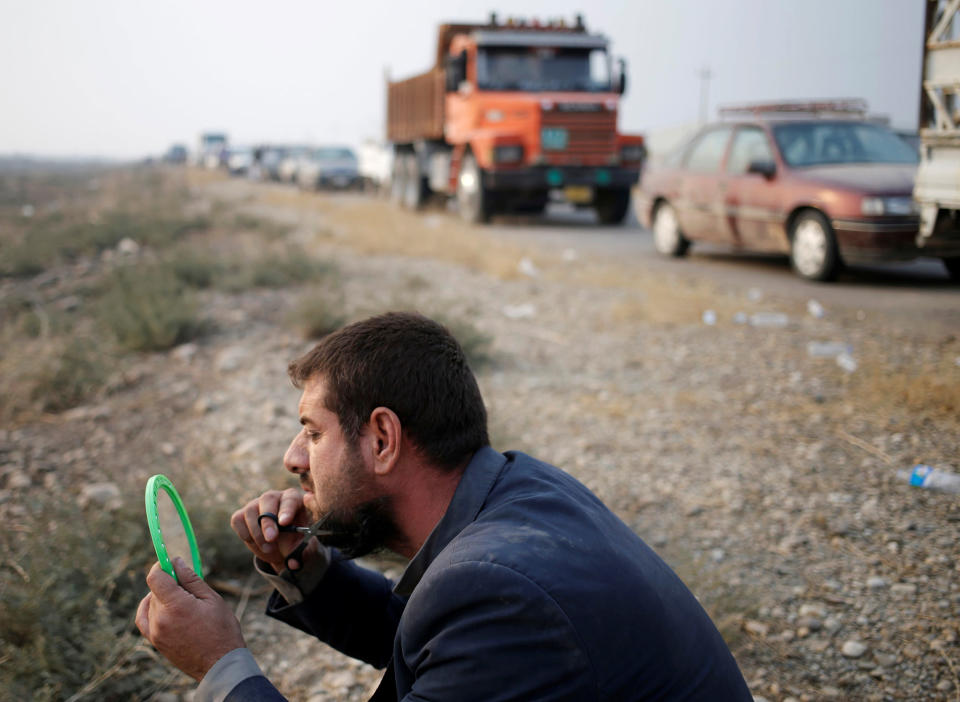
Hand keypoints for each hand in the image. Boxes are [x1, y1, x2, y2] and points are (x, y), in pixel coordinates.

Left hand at [135, 557, 244, 680]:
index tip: (170, 562)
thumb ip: (191, 579)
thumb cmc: (222, 630)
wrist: (220, 663)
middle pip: (155, 590)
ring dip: (162, 596)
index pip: (155, 577)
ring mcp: (155, 632)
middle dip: (168, 582)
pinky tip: (158, 605)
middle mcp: (161, 619)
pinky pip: (143, 619)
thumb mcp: (212, 599)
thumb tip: (177, 562)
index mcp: (176, 606)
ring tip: (181, 599)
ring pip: (151, 603)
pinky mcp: (155, 642)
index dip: (161, 565)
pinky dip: (147, 608)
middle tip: (185, 582)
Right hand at [231, 488, 318, 572]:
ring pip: (251, 511)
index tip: (284, 523)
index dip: (287, 509)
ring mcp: (257, 503)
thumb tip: (294, 564)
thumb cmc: (295, 541)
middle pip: (268, 499)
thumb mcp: (303, 547)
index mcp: (294, 500)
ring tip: (268, 549)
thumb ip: (301, 553)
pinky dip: (244, 533)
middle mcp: (275, 497)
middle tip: (272, 539)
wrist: (282, 546)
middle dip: (268, 521)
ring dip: (257, 533)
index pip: (290, 499)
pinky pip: (237, 519)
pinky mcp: (242, 514)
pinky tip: (255, 542)